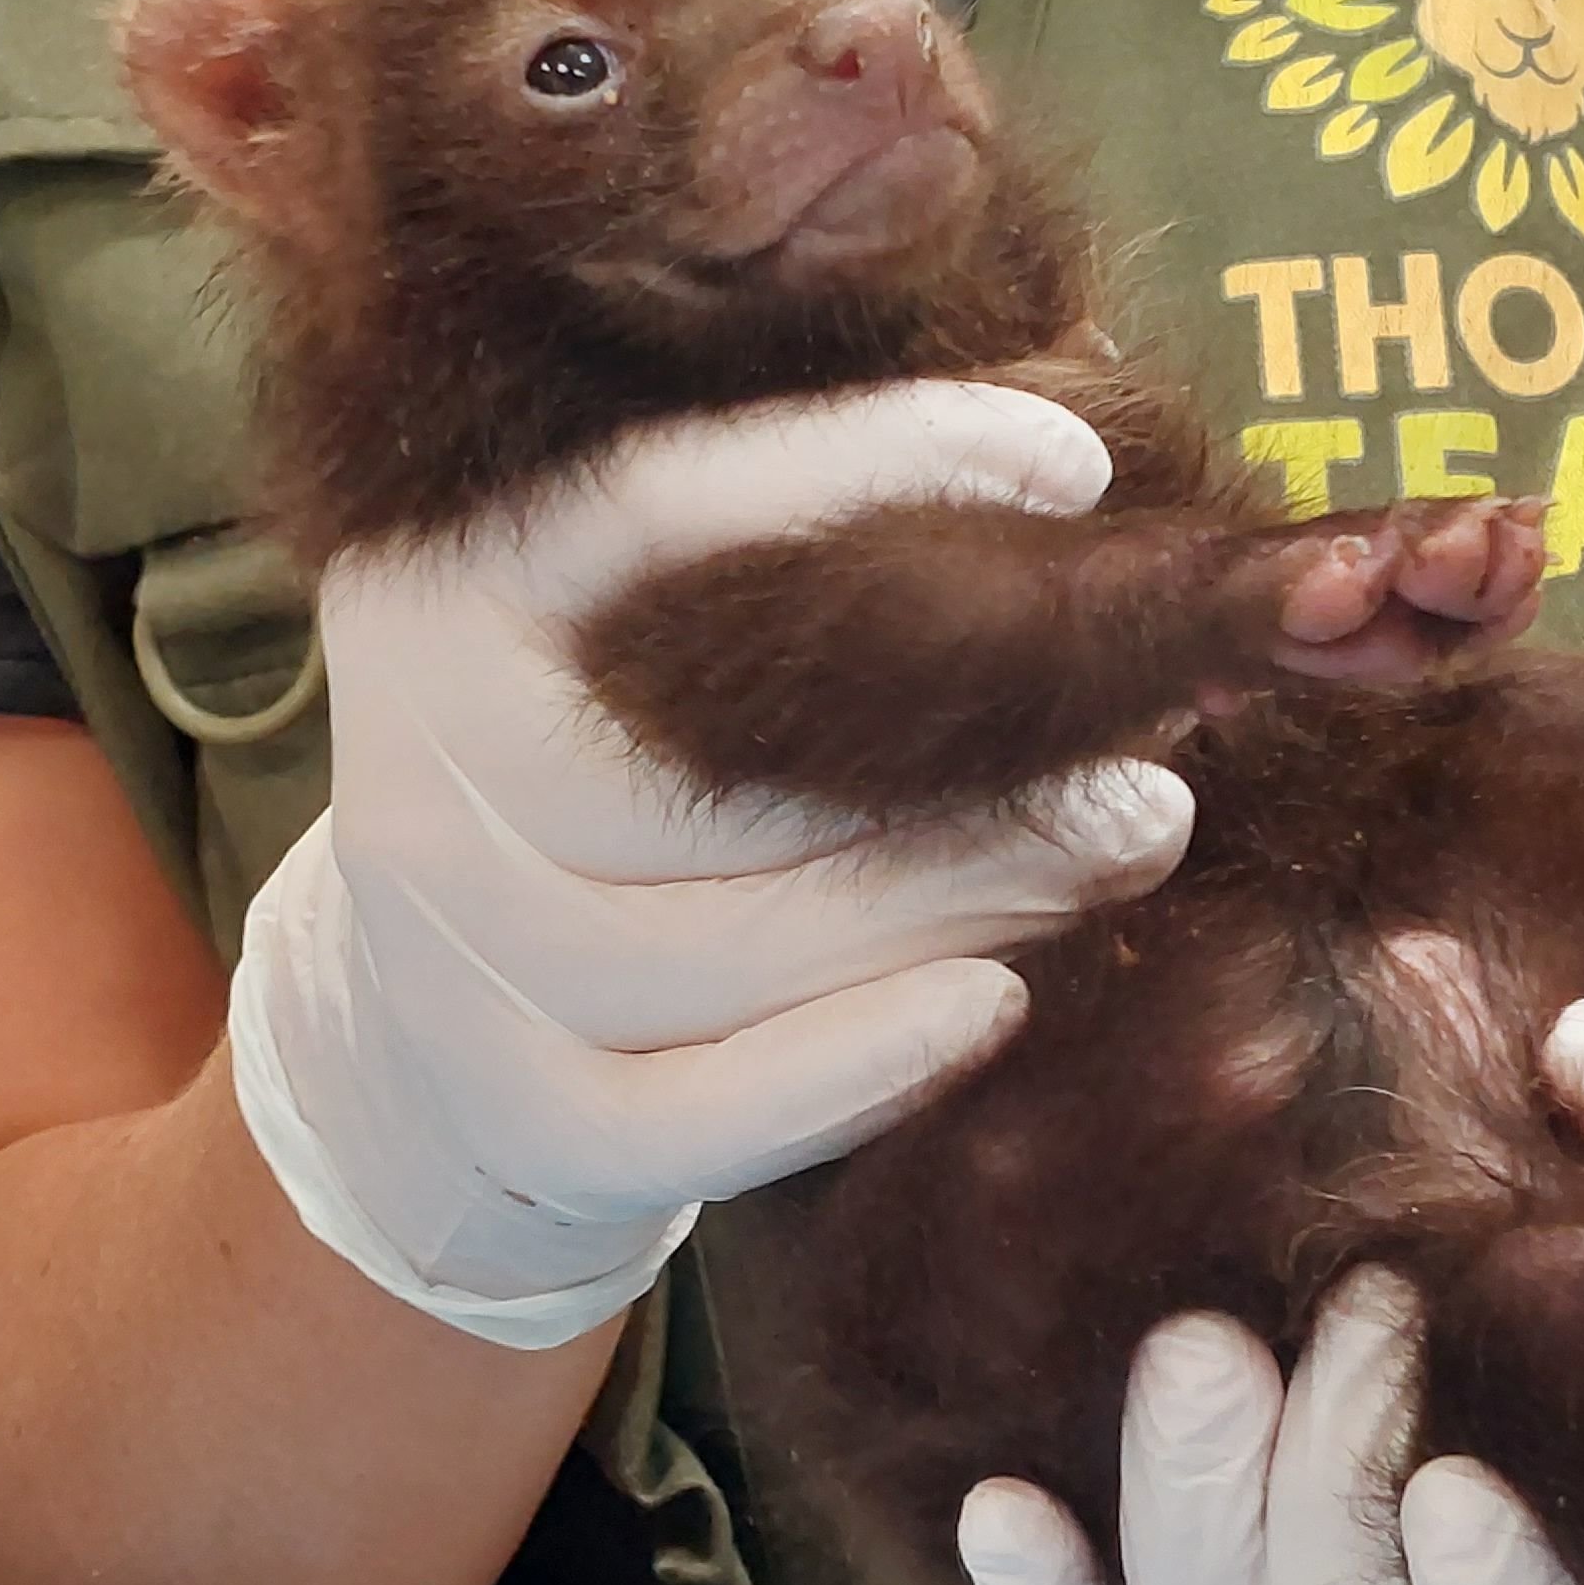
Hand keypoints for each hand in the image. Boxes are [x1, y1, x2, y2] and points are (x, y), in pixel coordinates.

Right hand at [231, 383, 1194, 1344]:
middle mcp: (421, 772)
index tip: (1073, 466)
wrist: (449, 1017)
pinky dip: (856, 1066)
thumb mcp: (649, 631)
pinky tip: (996, 1006)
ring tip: (1127, 845)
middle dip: (983, 754)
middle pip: (722, 771)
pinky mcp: (514, 1118)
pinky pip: (699, 1118)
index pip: (654, 504)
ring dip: (963, 901)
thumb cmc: (620, 765)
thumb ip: (804, 559)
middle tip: (1162, 739)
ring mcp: (451, 965)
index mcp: (446, 592)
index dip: (868, 470)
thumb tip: (1070, 486)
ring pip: (732, 952)